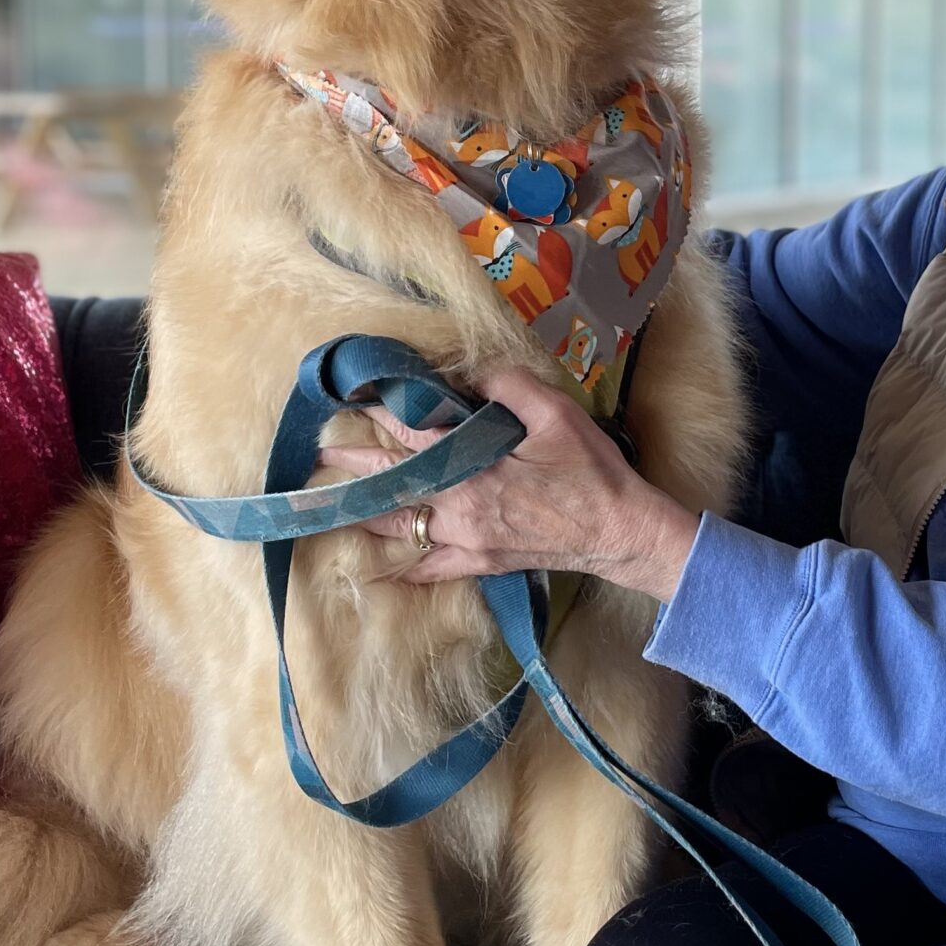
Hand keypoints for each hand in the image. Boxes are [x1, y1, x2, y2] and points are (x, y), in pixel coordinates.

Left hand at [318, 365, 700, 603]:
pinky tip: (383, 571)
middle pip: (395, 484)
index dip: (386, 414)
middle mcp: (459, 510)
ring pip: (403, 528)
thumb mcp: (555, 414)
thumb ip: (507, 387)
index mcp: (473, 469)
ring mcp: (467, 542)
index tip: (359, 400)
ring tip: (337, 503)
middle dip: (357, 466)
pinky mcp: (481, 563)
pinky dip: (405, 570)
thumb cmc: (591, 471)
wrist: (621, 533)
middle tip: (324, 453)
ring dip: (369, 512)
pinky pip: (433, 570)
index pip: (416, 435)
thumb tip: (469, 373)